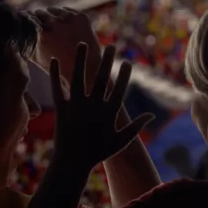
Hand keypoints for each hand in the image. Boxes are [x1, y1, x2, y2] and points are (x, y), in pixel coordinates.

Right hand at [28, 8, 97, 70]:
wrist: (86, 66)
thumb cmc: (57, 65)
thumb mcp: (35, 56)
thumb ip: (24, 43)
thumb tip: (17, 35)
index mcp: (42, 31)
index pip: (29, 17)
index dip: (28, 19)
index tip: (28, 22)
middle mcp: (55, 22)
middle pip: (41, 12)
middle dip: (39, 17)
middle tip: (39, 22)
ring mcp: (69, 17)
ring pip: (54, 10)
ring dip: (52, 15)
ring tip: (52, 23)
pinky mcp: (81, 16)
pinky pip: (67, 10)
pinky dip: (64, 15)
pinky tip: (63, 22)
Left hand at [45, 44, 153, 170]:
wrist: (72, 162)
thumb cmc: (99, 152)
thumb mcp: (121, 141)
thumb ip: (136, 126)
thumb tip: (151, 115)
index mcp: (108, 113)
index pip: (118, 90)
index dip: (124, 75)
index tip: (127, 62)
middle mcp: (93, 107)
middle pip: (100, 79)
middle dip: (106, 61)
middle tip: (111, 46)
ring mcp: (76, 107)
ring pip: (78, 78)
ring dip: (80, 60)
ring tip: (82, 44)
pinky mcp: (61, 109)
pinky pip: (58, 89)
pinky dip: (56, 74)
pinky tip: (55, 60)